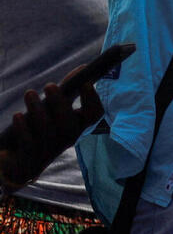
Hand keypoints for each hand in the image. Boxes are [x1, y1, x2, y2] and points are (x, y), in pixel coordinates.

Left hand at [0, 75, 103, 191]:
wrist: (19, 164)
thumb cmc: (39, 130)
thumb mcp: (53, 110)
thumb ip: (66, 92)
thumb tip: (83, 68)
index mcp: (76, 127)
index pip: (94, 115)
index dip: (92, 99)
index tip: (85, 82)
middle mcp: (65, 140)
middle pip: (69, 124)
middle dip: (59, 103)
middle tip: (49, 85)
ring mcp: (48, 151)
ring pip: (47, 130)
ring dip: (37, 109)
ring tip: (30, 93)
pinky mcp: (28, 159)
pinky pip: (28, 143)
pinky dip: (23, 128)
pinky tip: (18, 116)